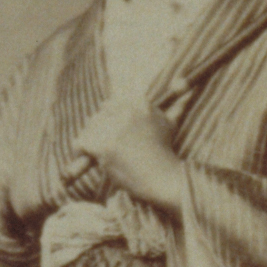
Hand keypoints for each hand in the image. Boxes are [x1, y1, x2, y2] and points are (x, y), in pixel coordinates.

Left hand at [69, 98, 184, 215]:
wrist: (164, 178)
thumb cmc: (166, 153)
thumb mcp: (170, 123)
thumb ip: (175, 104)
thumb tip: (186, 87)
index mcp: (140, 103)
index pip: (110, 104)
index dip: (107, 120)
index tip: (110, 132)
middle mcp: (126, 112)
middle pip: (97, 116)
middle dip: (98, 131)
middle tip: (104, 145)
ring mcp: (114, 129)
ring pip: (88, 129)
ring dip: (91, 141)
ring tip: (100, 154)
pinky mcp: (104, 146)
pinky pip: (80, 143)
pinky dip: (81, 151)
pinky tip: (89, 157)